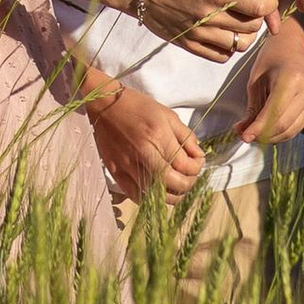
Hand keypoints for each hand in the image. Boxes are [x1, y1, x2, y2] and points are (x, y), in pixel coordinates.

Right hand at [86, 77, 208, 202]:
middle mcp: (144, 153)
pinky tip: (156, 191)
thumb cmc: (137, 106)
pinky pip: (134, 195)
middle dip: (187, 184)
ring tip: (176, 187)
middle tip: (189, 177)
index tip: (197, 162)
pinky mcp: (115, 171)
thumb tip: (198, 155)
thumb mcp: (167, 114)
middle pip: (172, 183)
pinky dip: (149, 198)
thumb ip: (185, 136)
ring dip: (171, 195)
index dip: (196, 168)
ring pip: (155, 194)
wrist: (105, 104)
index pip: (185, 165)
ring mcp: (128, 165)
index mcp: (158, 136)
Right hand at [130, 0, 278, 60]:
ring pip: (240, 44)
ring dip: (246, 34)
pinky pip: (221, 56)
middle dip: (259, 16)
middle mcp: (209, 15)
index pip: (259, 6)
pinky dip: (229, 48)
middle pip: (252, 26)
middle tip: (253, 6)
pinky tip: (225, 34)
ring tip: (240, 21)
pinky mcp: (190, 45)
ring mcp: (199, 34)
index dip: (269, 1)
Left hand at [232, 19, 303, 150]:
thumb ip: (251, 109)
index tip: (243, 137)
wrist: (293, 43)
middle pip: (283, 125)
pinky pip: (297, 125)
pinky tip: (267, 129)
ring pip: (291, 130)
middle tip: (245, 136)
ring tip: (254, 133)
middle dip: (263, 135)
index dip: (257, 129)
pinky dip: (281, 132)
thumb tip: (242, 133)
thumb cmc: (270, 57)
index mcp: (290, 80)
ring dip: (271, 137)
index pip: (273, 114)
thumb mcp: (255, 80)